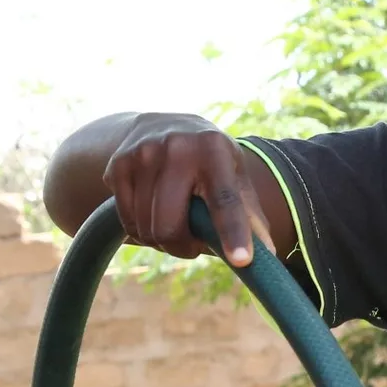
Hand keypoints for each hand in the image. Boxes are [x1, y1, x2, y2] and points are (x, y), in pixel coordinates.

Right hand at [103, 113, 263, 266]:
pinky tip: (152, 212)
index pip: (226, 200)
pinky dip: (141, 230)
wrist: (159, 125)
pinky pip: (127, 222)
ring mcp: (143, 154)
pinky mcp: (118, 165)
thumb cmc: (209, 161)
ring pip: (147, 229)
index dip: (233, 233)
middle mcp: (177, 148)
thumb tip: (268, 255)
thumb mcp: (234, 175)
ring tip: (174, 223)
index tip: (242, 261)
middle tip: (192, 243)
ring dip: (162, 241)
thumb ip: (250, 214)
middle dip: (181, 247)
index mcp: (214, 150)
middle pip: (171, 226)